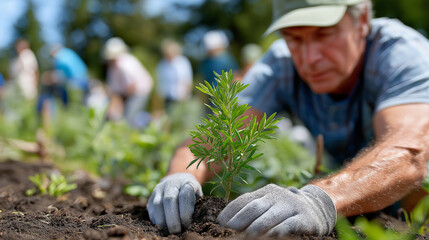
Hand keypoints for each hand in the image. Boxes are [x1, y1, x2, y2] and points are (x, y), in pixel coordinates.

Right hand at [147, 173, 202, 232]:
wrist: (178, 180)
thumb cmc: (191, 193)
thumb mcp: (198, 196)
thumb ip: (198, 207)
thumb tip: (199, 223)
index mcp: (186, 183)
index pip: (184, 196)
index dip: (185, 212)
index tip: (188, 224)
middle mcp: (171, 183)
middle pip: (169, 200)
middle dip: (173, 218)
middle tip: (177, 231)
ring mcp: (159, 189)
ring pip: (158, 204)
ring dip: (163, 221)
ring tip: (169, 231)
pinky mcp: (151, 197)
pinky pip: (151, 210)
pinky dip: (156, 220)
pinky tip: (163, 227)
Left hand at [217, 184, 335, 236]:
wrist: (317, 209)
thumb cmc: (284, 211)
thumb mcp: (269, 206)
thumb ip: (251, 210)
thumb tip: (225, 224)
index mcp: (265, 192)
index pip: (243, 200)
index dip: (230, 211)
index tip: (220, 224)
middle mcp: (277, 196)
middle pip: (255, 207)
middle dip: (240, 219)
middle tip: (230, 230)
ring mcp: (291, 206)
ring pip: (271, 216)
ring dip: (257, 227)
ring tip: (247, 236)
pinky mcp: (305, 218)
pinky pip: (290, 224)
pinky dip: (279, 230)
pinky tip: (272, 236)